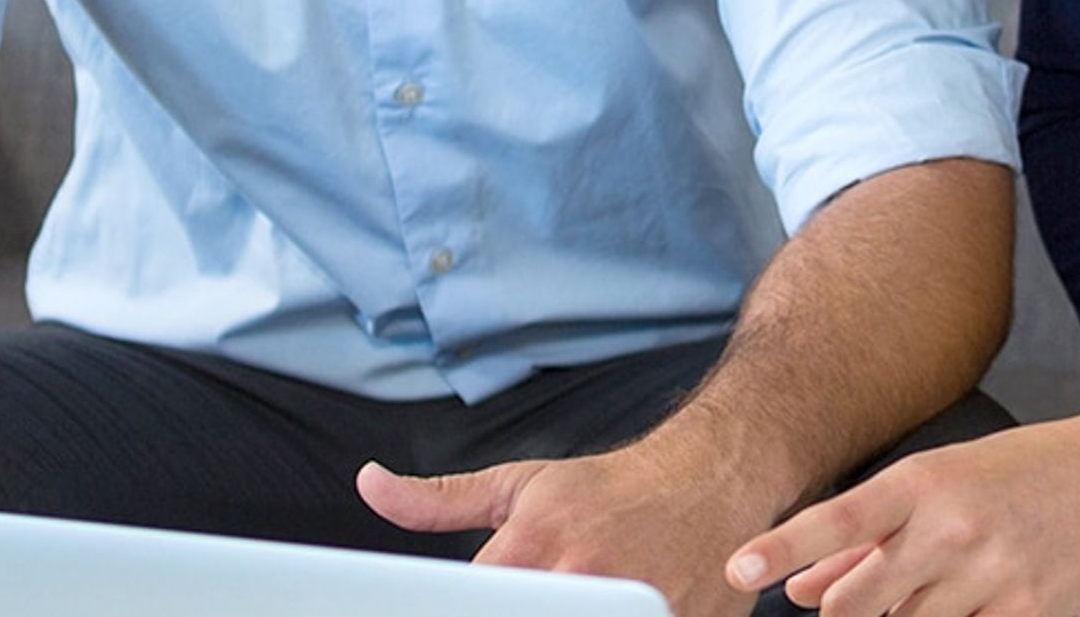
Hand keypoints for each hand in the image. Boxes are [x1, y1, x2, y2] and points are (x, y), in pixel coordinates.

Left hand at [358, 439, 753, 616]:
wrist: (709, 476)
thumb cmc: (610, 488)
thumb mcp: (522, 486)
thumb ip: (439, 499)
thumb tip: (370, 484)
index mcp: (531, 545)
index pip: (466, 606)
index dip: (458, 611)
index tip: (460, 609)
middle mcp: (579, 580)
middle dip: (516, 616)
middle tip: (537, 600)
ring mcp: (633, 610)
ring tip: (579, 606)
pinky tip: (616, 616)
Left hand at [727, 401, 1079, 616]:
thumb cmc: (1021, 473)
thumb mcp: (940, 484)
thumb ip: (869, 540)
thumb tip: (803, 588)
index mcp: (924, 480)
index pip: (837, 519)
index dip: (781, 547)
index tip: (737, 567)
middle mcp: (950, 528)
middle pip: (860, 601)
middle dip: (842, 613)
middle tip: (843, 603)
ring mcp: (989, 578)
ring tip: (928, 591)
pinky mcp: (1026, 616)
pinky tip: (960, 604)